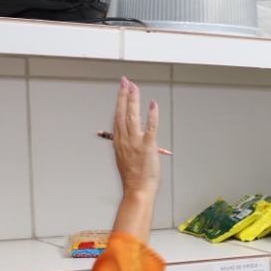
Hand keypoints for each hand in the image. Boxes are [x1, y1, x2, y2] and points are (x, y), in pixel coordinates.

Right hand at [112, 76, 160, 199]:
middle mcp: (125, 139)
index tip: (122, 88)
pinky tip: (152, 104)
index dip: (119, 100)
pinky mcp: (147, 147)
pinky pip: (150, 128)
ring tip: (135, 87)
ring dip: (134, 100)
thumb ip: (125, 144)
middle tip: (126, 81)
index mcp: (118, 141)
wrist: (137, 190)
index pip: (117, 115)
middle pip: (122, 112)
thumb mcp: (123, 157)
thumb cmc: (133, 177)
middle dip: (124, 94)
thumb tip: (126, 137)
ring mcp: (135, 142)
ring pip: (133, 116)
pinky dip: (152, 115)